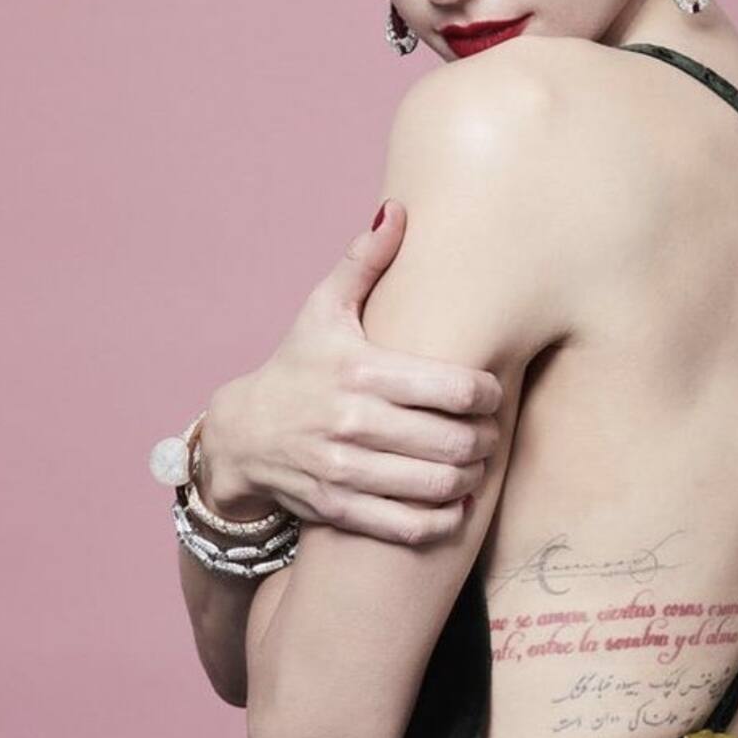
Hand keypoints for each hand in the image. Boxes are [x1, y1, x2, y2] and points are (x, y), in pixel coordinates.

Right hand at [196, 199, 503, 544]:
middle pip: (450, 439)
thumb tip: (397, 210)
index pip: (450, 386)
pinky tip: (455, 504)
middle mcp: (352, 422)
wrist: (242, 434)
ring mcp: (343, 470)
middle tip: (494, 430)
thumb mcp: (324, 308)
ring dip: (469, 477)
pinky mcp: (337, 508)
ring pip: (434, 485)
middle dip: (485, 438)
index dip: (487, 392)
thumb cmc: (298, 364)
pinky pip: (406, 527)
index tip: (495, 390)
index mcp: (359, 369)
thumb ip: (365, 261)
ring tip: (479, 463)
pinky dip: (442, 521)